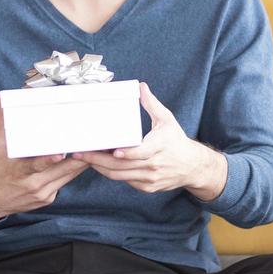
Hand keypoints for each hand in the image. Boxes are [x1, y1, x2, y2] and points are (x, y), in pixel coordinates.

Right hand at [0, 97, 90, 221]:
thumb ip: (2, 123)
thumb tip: (3, 101)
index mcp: (18, 171)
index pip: (35, 165)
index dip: (48, 160)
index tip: (59, 154)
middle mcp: (32, 184)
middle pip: (61, 170)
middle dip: (77, 157)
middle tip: (90, 143)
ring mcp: (42, 193)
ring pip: (68, 176)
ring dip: (80, 163)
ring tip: (94, 149)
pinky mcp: (48, 197)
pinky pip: (64, 182)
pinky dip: (72, 171)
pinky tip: (82, 161)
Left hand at [74, 83, 227, 199]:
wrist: (192, 167)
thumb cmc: (176, 140)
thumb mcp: (167, 119)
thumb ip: (152, 104)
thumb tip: (141, 86)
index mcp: (160, 146)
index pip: (141, 153)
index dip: (127, 154)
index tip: (113, 150)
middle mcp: (154, 165)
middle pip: (122, 166)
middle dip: (98, 160)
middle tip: (80, 153)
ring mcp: (150, 179)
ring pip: (119, 176)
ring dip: (100, 168)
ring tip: (84, 158)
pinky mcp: (147, 187)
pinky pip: (124, 181)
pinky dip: (111, 173)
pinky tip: (99, 165)